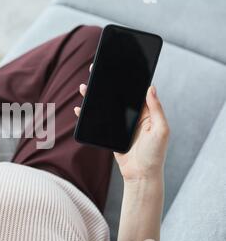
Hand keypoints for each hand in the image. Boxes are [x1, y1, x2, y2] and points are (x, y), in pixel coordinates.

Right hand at [74, 65, 169, 182]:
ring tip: (84, 87)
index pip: (134, 91)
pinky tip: (80, 109)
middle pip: (117, 96)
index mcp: (146, 112)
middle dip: (106, 84)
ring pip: (105, 107)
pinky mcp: (110, 134)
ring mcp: (120, 125)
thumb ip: (156, 109)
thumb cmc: (155, 154)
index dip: (126, 79)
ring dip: (94, 97)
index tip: (117, 66)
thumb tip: (151, 87)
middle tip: (96, 71)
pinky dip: (88, 115)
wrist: (141, 175)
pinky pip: (98, 121)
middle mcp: (133, 116)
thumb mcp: (161, 130)